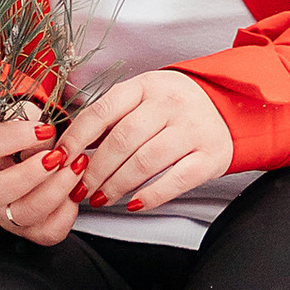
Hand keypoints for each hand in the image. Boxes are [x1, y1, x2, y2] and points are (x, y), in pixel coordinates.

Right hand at [0, 105, 84, 244]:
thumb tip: (48, 138)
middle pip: (2, 189)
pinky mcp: (29, 231)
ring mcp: (6, 214)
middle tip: (58, 156)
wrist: (21, 160)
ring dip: (57, 190)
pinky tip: (74, 191)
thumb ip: (33, 125)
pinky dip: (67, 211)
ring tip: (76, 167)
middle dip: (34, 172)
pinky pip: (49, 231)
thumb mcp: (23, 120)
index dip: (18, 136)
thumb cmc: (23, 138)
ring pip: (27, 213)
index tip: (46, 129)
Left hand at [65, 69, 231, 217]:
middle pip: (122, 139)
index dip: (76, 138)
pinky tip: (132, 203)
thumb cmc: (174, 106)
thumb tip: (71, 148)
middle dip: (95, 169)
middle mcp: (170, 103)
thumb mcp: (143, 98)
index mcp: (146, 85)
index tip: (59, 159)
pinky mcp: (210, 156)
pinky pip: (175, 180)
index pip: (102, 110)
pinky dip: (150, 196)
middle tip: (80, 189)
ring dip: (116, 185)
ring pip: (146, 162)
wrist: (229, 106)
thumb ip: (111, 117)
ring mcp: (192, 129)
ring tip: (101, 198)